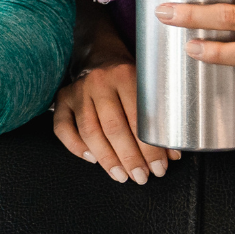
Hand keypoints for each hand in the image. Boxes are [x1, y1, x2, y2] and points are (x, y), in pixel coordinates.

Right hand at [53, 58, 180, 185]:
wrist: (101, 56)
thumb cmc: (128, 78)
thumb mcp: (147, 87)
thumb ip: (160, 119)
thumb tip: (171, 156)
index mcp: (124, 75)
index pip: (138, 118)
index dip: (149, 148)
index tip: (158, 168)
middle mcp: (98, 81)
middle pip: (113, 128)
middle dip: (130, 158)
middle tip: (141, 177)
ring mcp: (78, 90)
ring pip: (89, 132)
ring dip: (107, 159)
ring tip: (122, 175)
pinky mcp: (63, 98)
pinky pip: (63, 128)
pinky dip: (76, 148)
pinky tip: (93, 160)